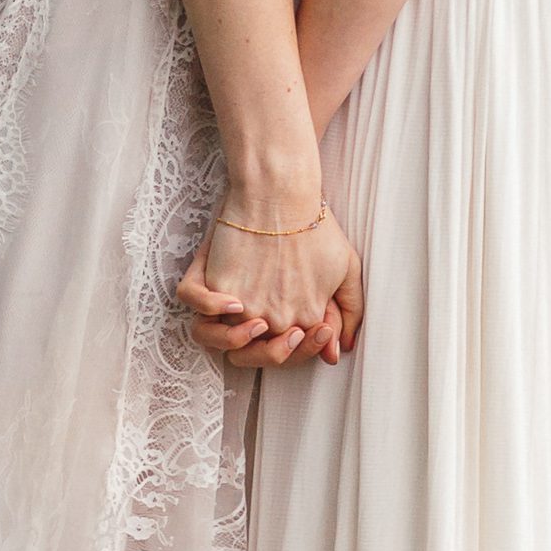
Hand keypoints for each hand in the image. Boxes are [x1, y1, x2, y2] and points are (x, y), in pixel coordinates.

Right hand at [176, 204, 363, 369]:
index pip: (298, 352)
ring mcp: (244, 306)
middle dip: (273, 350)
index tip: (300, 327)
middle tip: (274, 326)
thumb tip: (337, 352)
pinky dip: (210, 312)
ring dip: (238, 342)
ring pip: (228, 347)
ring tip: (252, 322)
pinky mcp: (219, 287)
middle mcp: (275, 319)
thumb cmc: (313, 225)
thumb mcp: (347, 269)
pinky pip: (200, 315)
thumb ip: (349, 312)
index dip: (299, 345)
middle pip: (264, 356)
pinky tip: (228, 303)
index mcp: (307, 317)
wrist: (280, 193)